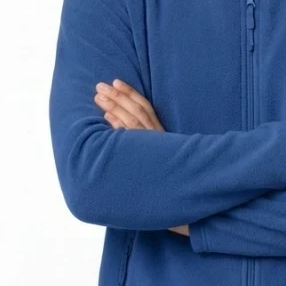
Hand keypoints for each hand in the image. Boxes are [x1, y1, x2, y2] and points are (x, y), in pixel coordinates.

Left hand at [94, 79, 188, 235]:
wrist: (186, 203)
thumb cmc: (169, 182)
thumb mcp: (161, 156)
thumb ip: (148, 143)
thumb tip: (123, 128)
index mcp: (162, 135)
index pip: (146, 108)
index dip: (131, 94)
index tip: (117, 82)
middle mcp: (158, 139)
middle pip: (137, 111)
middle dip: (118, 96)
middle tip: (100, 85)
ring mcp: (152, 149)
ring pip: (133, 122)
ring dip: (115, 107)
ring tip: (99, 97)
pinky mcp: (146, 160)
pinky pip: (132, 140)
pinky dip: (120, 126)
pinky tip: (107, 118)